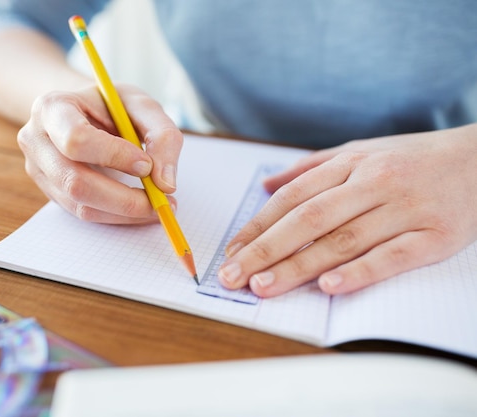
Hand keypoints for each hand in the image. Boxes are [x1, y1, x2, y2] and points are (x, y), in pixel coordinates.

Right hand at [17, 84, 182, 223]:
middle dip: (123, 198)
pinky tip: (140, 208)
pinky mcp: (50, 192)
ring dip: (124, 212)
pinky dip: (117, 216)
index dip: (114, 156)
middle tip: (161, 200)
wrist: (82, 110)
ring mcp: (39, 170)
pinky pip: (84, 213)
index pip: (76, 139)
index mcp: (52, 108)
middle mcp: (36, 140)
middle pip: (74, 181)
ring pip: (80, 205)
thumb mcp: (141, 105)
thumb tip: (166, 185)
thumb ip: (162, 136)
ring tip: (157, 206)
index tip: (146, 165)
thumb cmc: (111, 105)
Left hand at [218, 124, 476, 296]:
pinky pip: (393, 256)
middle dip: (266, 250)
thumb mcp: (360, 152)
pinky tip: (330, 287)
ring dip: (299, 266)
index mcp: (351, 164)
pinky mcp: (434, 236)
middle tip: (233, 276)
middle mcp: (373, 183)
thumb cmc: (411, 159)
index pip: (293, 198)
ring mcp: (404, 209)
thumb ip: (311, 168)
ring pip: (343, 240)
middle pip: (309, 219)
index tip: (231, 252)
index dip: (258, 226)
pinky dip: (361, 272)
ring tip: (264, 286)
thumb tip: (266, 185)